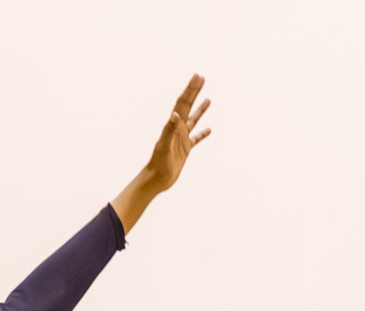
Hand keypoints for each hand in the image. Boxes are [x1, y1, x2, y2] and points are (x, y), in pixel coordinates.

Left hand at [143, 74, 210, 194]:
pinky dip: (202, 134)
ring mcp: (182, 139)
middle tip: (201, 78)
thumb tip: (175, 115)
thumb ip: (169, 130)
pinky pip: (196, 139)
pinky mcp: (185, 150)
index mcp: (173, 126)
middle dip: (194, 92)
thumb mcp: (164, 147)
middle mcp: (177, 130)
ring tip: (208, 99)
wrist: (155, 179)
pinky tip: (209, 130)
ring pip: (193, 121)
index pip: (182, 104)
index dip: (189, 90)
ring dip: (200, 110)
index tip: (197, 77)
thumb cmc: (158, 164)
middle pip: (187, 107)